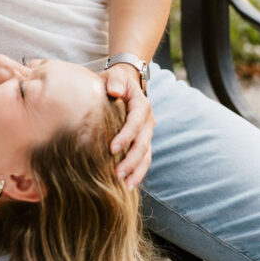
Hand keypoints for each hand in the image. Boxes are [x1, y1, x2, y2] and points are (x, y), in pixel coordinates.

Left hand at [103, 63, 154, 189]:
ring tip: (125, 185)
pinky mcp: (143, 141)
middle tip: (117, 175)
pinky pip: (144, 159)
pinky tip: (128, 185)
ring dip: (137, 171)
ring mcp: (147, 133)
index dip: (125, 136)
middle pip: (143, 144)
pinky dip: (138, 172)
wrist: (124, 83)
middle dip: (131, 161)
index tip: (111, 149)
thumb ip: (115, 81)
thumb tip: (114, 91)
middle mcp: (147, 121)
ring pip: (146, 155)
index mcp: (141, 105)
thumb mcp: (115, 75)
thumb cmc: (115, 80)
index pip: (135, 123)